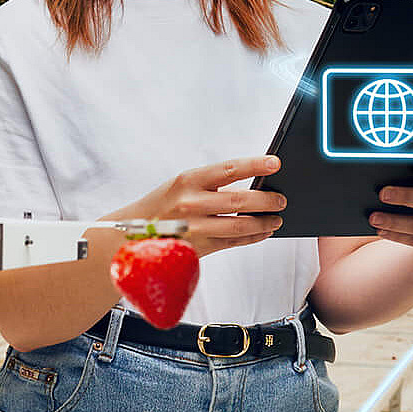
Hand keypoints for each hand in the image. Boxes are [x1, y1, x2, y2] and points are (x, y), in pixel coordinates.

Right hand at [117, 155, 287, 256]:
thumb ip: (213, 185)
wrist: (131, 236)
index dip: (256, 165)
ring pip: (241, 225)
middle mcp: (191, 203)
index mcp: (187, 181)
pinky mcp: (199, 248)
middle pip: (241, 200)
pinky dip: (254, 237)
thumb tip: (254, 184)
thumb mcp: (181, 186)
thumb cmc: (162, 205)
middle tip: (282, 199)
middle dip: (268, 200)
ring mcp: (195, 228)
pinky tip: (263, 231)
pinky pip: (235, 242)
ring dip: (265, 222)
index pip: (229, 169)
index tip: (276, 162)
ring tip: (276, 218)